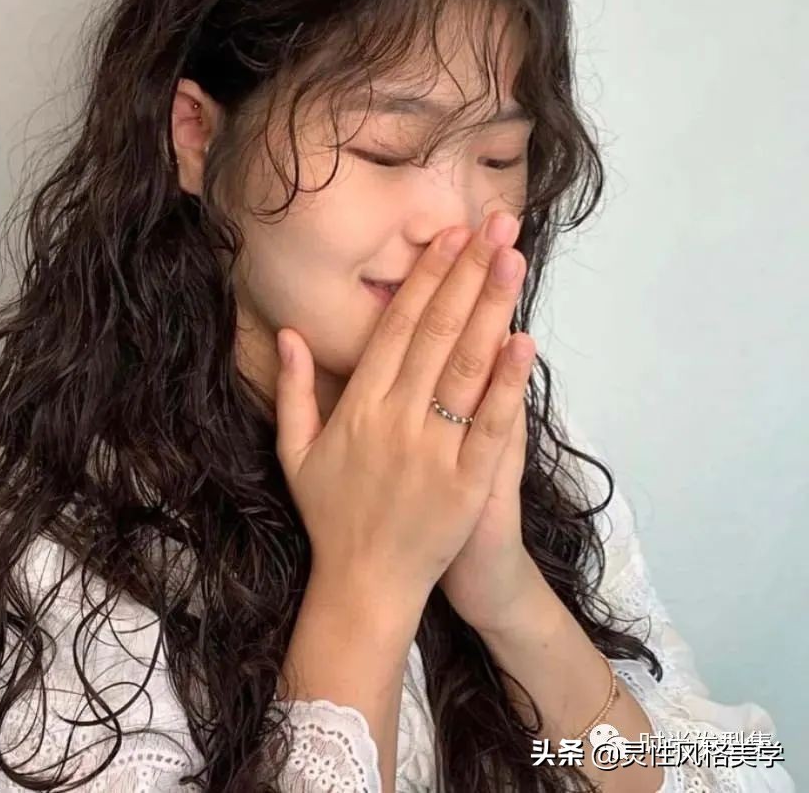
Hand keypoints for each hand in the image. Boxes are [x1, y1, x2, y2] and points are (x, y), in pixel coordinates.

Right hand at [273, 210, 535, 613]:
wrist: (364, 586)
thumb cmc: (330, 515)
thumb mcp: (294, 452)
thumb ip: (292, 390)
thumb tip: (289, 334)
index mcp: (358, 408)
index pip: (397, 329)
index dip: (426, 280)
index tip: (450, 238)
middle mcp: (395, 420)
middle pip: (436, 334)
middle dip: (467, 275)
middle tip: (495, 227)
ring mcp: (433, 451)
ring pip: (465, 368)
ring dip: (491, 310)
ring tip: (512, 261)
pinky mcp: (467, 485)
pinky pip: (489, 427)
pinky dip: (507, 384)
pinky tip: (523, 342)